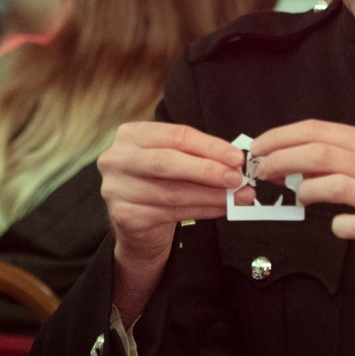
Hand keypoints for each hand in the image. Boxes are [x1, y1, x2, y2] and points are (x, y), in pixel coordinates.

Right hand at [98, 121, 251, 321]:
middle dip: (208, 170)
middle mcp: (117, 159)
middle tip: (237, 178)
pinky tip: (222, 208)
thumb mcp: (175, 159)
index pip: (176, 136)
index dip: (209, 146)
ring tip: (238, 197)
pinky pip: (173, 213)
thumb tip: (234, 162)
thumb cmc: (160, 181)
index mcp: (131, 135)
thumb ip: (198, 155)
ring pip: (173, 192)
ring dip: (212, 195)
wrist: (137, 220)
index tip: (236, 157)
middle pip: (169, 162)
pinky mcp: (125, 216)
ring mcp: (117, 188)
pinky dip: (203, 210)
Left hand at [250, 119, 354, 268]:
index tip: (260, 147)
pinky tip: (334, 226)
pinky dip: (337, 224)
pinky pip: (351, 223)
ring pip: (331, 182)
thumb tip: (292, 158)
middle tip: (261, 170)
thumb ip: (336, 157)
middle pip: (318, 153)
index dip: (282, 136)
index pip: (317, 130)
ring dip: (304, 190)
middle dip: (281, 159)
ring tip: (297, 198)